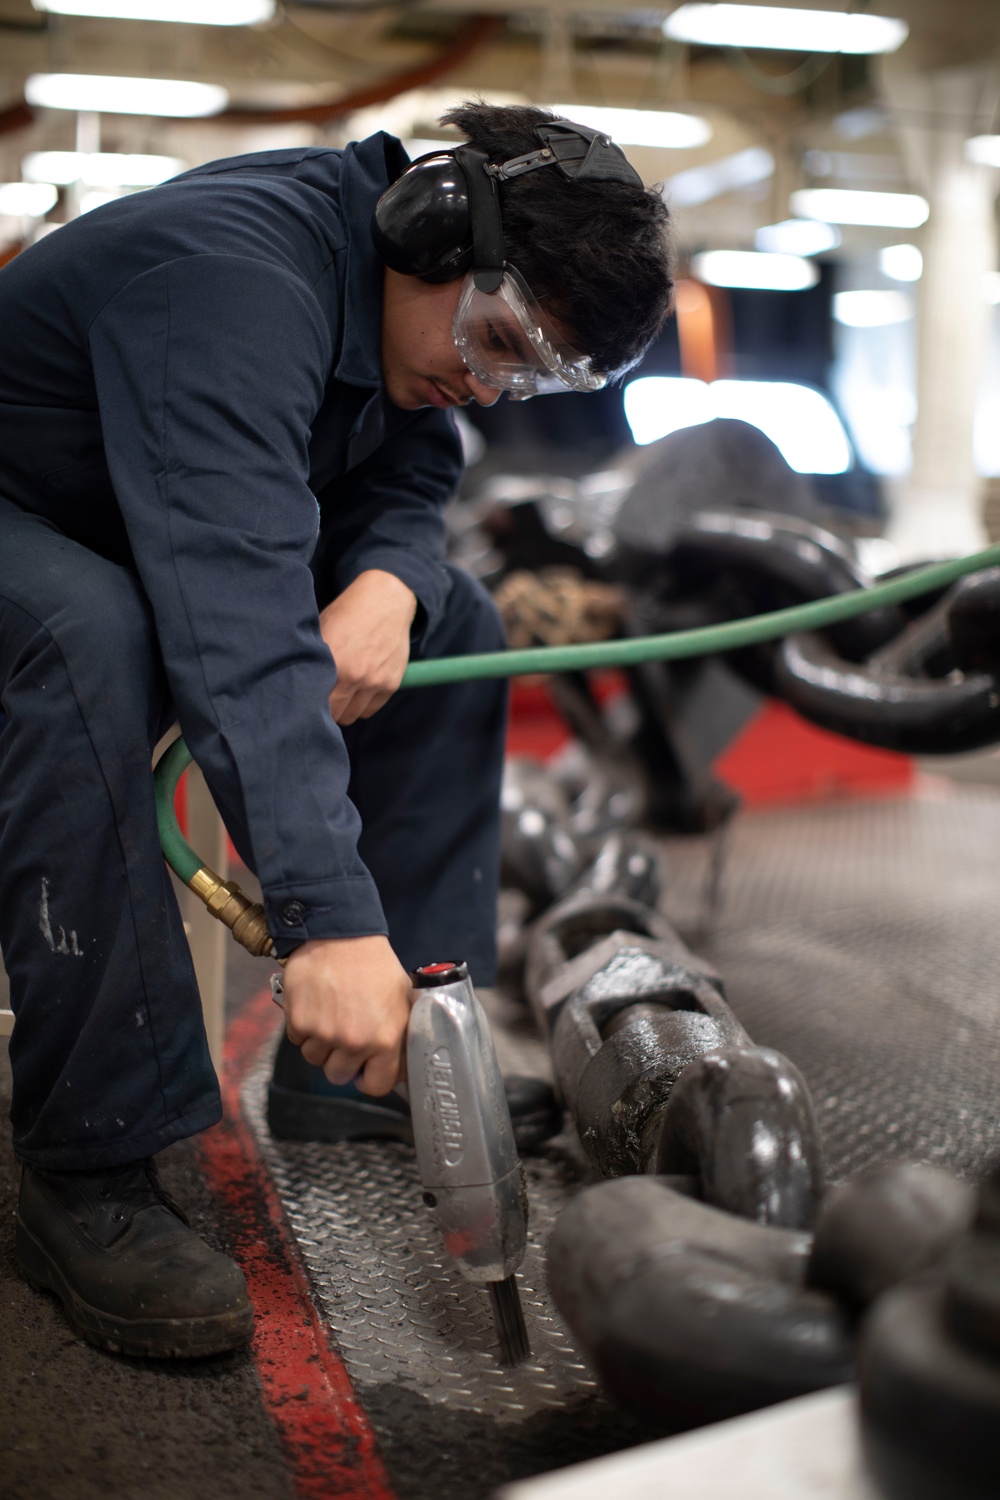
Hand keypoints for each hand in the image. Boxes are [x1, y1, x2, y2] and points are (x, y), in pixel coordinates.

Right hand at [282, 934, 412, 1094]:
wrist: (340, 936)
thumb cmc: (374, 965)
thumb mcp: (402, 1000)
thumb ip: (400, 1036)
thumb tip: (401, 1067)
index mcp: (385, 1039)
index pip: (375, 1086)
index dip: (369, 1077)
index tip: (365, 1068)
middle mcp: (354, 1042)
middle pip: (338, 1076)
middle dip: (341, 1060)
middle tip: (344, 1038)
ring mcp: (324, 1033)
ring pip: (315, 1059)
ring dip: (320, 1044)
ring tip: (329, 1016)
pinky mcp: (299, 1021)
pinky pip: (298, 1040)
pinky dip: (303, 1027)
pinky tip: (315, 1005)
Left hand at [319, 569, 416, 724]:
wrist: (385, 600)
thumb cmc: (347, 614)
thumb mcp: (322, 631)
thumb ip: (312, 659)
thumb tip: (297, 686)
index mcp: (333, 662)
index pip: (316, 703)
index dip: (310, 704)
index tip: (308, 701)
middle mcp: (354, 675)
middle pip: (335, 714)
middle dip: (328, 709)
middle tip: (325, 698)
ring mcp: (375, 681)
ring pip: (353, 715)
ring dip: (346, 708)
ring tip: (342, 693)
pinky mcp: (391, 683)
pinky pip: (371, 709)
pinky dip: (363, 704)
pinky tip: (359, 689)